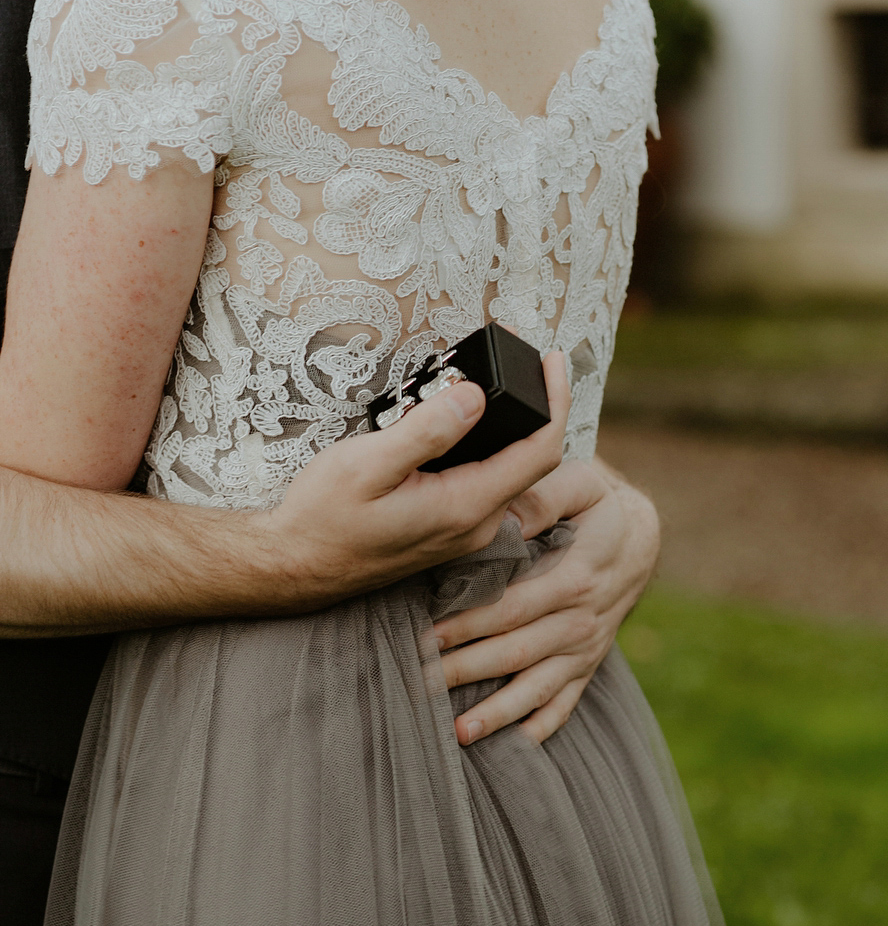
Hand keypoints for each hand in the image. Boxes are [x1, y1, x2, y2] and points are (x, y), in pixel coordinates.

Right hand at [262, 352, 570, 608]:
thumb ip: (426, 432)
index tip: (555, 359)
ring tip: (494, 381)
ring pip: (508, 470)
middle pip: (532, 459)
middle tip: (524, 358)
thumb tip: (475, 397)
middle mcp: (477, 525)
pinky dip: (487, 446)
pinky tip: (466, 421)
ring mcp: (465, 531)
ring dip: (510, 425)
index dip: (556, 400)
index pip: (540, 451)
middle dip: (536, 405)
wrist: (294, 568)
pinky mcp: (449, 530)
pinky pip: (485, 482)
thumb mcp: (367, 465)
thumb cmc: (323, 519)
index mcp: (466, 507)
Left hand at [434, 457, 658, 743]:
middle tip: (420, 684)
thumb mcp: (580, 484)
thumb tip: (501, 511)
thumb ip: (541, 497)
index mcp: (575, 577)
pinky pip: (564, 704)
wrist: (640, 537)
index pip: (512, 606)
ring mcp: (584, 648)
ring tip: (459, 732)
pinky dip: (538, 728)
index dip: (469, 623)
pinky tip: (510, 749)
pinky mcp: (585, 665)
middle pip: (515, 652)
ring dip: (498, 712)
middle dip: (466, 669)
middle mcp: (581, 620)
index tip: (426, 635)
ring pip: (537, 687)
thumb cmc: (598, 504)